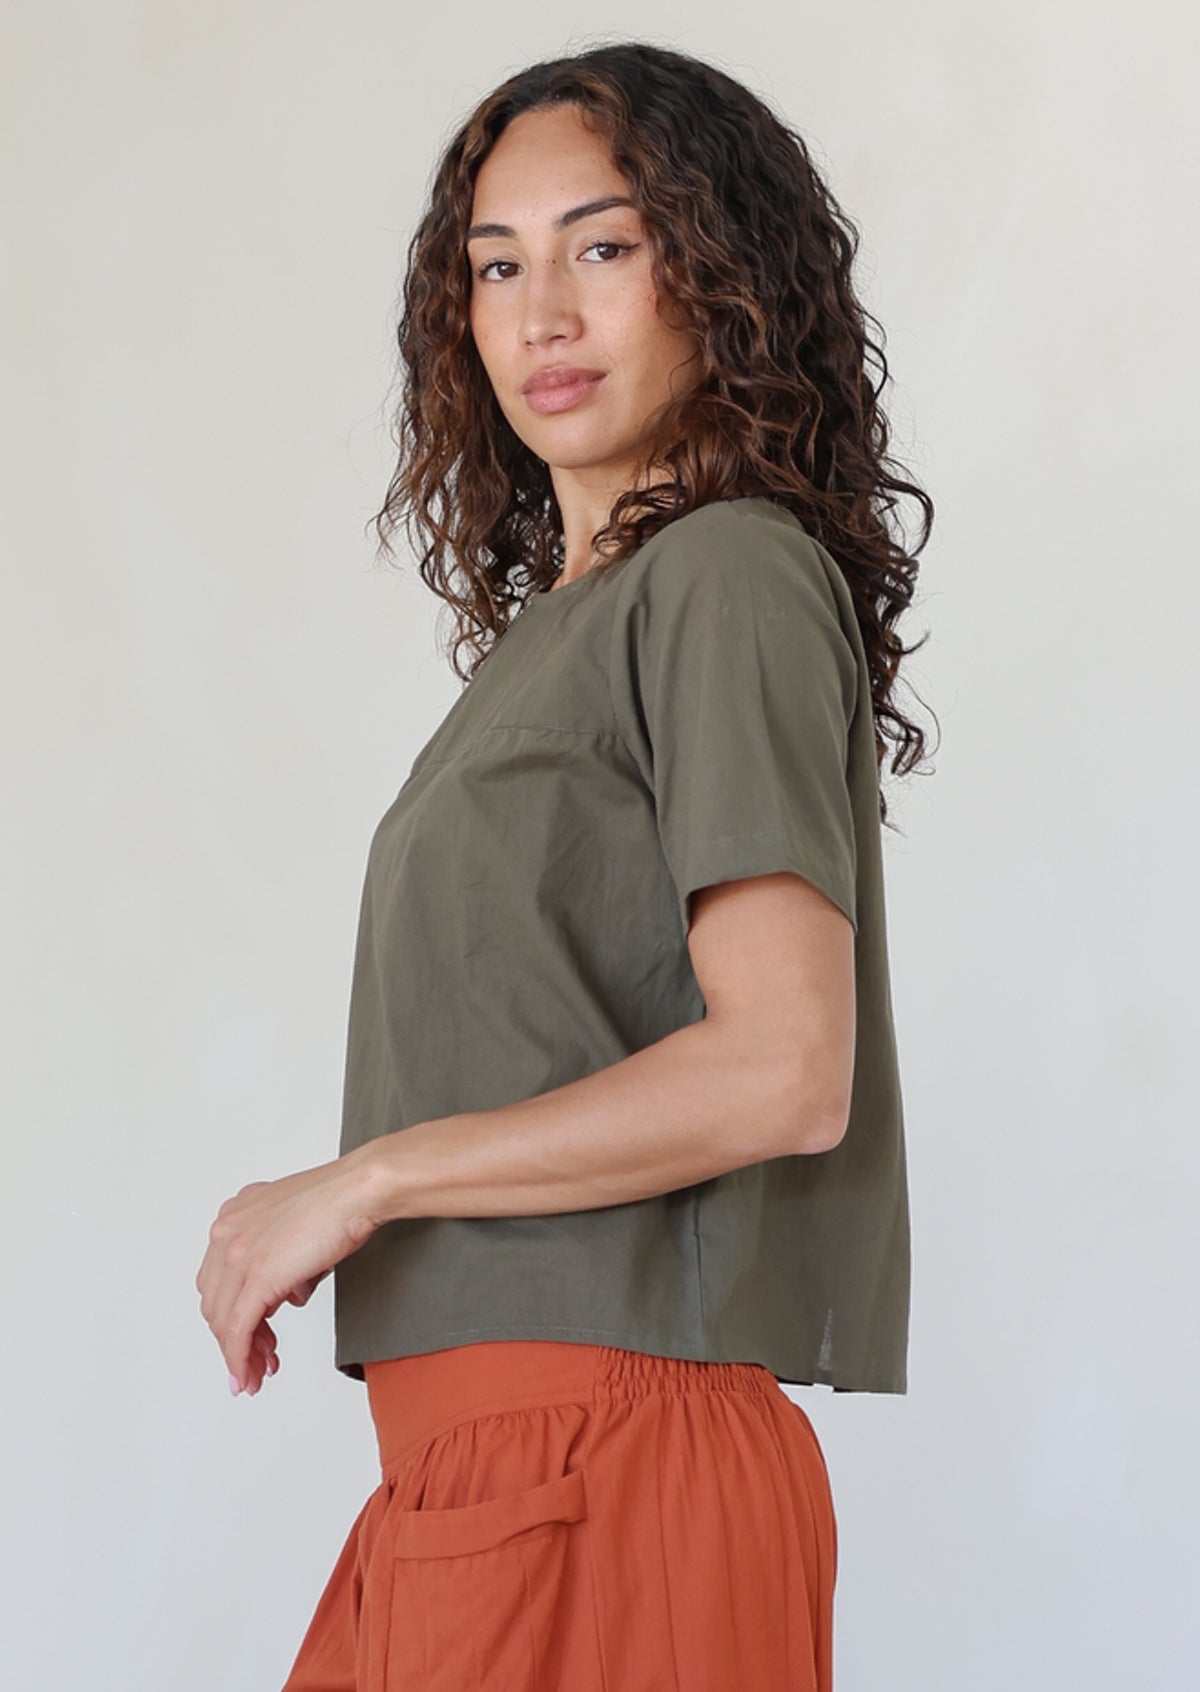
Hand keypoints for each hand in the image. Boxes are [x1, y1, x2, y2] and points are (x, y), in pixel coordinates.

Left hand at [196, 1149, 377, 1396]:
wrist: (358, 1191)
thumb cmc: (340, 1201)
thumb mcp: (295, 1228)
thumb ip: (281, 1256)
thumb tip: (288, 1292)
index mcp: (234, 1217)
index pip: (219, 1280)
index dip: (231, 1314)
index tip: (251, 1336)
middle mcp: (227, 1233)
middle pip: (216, 1303)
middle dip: (234, 1339)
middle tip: (257, 1360)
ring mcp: (238, 1254)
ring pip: (223, 1321)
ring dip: (239, 1354)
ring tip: (257, 1374)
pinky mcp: (258, 1277)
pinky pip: (238, 1329)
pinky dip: (240, 1357)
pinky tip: (250, 1373)